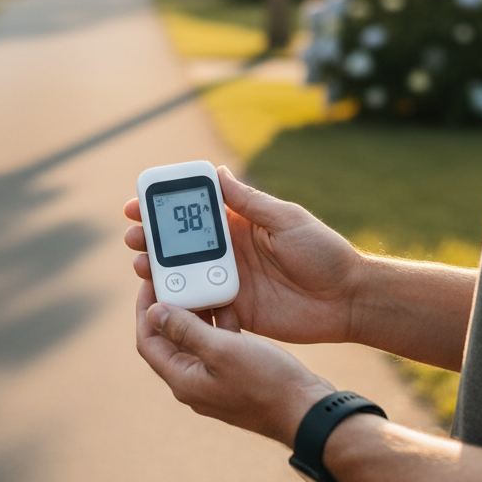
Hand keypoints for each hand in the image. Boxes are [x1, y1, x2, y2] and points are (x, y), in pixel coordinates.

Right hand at [125, 167, 365, 344]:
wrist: (348, 300)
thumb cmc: (324, 253)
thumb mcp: (286, 219)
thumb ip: (249, 201)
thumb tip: (218, 172)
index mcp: (239, 225)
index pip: (194, 212)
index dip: (164, 206)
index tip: (139, 203)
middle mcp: (228, 251)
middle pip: (179, 243)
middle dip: (150, 238)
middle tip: (132, 237)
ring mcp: (228, 280)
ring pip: (182, 273)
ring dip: (158, 268)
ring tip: (141, 264)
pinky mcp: (233, 309)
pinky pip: (199, 304)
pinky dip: (178, 300)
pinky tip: (161, 297)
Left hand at [136, 281, 333, 446]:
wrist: (308, 411)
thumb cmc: (267, 383)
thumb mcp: (222, 350)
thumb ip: (185, 330)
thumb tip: (152, 312)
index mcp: (183, 380)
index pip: (148, 341)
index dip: (145, 310)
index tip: (151, 283)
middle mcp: (194, 382)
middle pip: (169, 338)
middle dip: (170, 308)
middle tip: (173, 278)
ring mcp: (215, 380)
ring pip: (196, 339)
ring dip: (197, 312)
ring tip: (199, 282)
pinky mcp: (236, 375)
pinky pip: (219, 344)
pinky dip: (220, 323)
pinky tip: (229, 301)